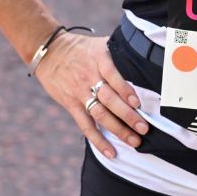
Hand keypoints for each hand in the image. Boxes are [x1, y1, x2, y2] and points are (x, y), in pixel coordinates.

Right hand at [34, 33, 149, 157]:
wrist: (49, 51)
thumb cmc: (81, 47)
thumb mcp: (100, 43)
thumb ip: (120, 48)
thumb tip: (148, 51)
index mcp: (99, 60)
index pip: (113, 75)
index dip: (125, 90)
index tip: (138, 103)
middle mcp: (89, 77)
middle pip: (109, 99)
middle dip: (127, 115)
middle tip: (144, 128)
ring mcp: (79, 92)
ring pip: (100, 114)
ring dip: (118, 129)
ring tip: (134, 141)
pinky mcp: (71, 105)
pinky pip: (85, 125)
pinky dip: (98, 140)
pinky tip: (111, 152)